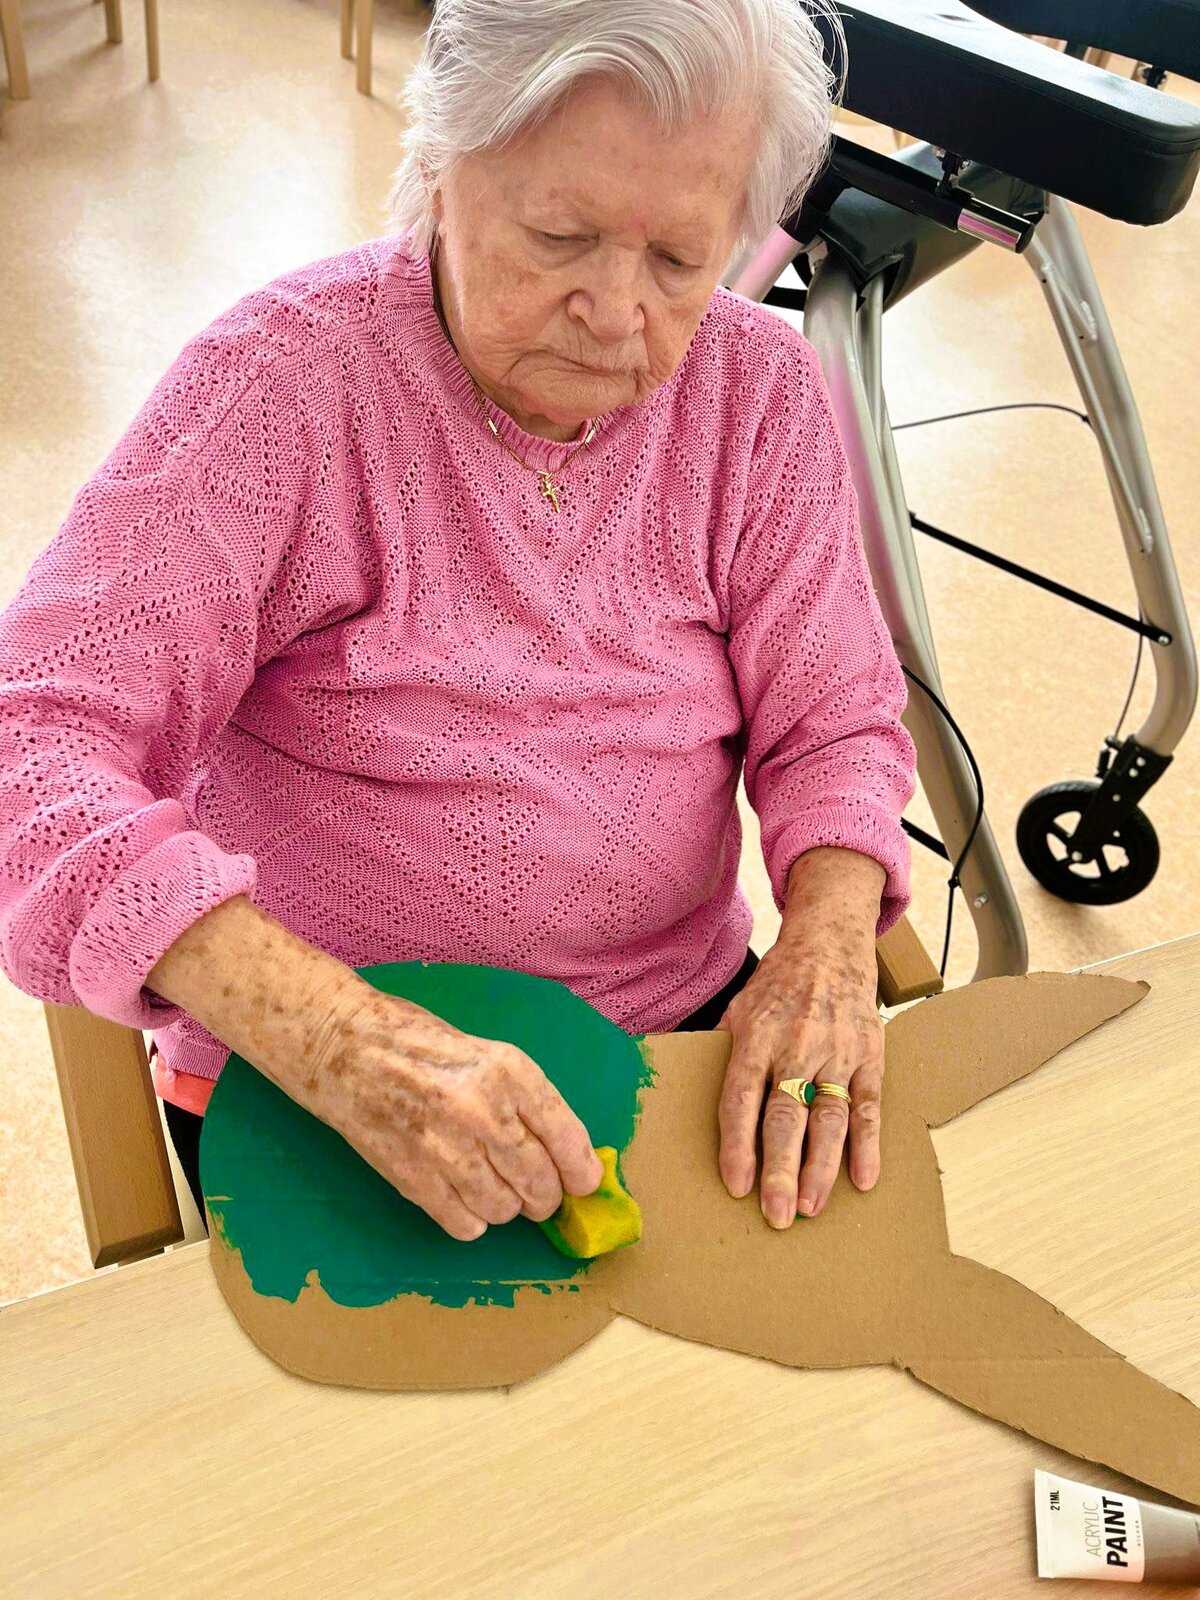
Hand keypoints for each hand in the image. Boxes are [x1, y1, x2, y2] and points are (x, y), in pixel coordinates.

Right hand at [303, 984, 603, 1241]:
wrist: (345, 1047)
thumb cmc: (420, 1045)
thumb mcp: (486, 1054)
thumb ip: (526, 1101)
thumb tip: (567, 1155)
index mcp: (509, 1072)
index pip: (567, 1139)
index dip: (582, 1172)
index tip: (584, 1184)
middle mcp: (483, 1111)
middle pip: (541, 1185)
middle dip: (544, 1196)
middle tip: (534, 1190)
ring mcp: (446, 1148)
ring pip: (505, 1211)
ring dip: (504, 1207)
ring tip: (488, 1182)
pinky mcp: (412, 1178)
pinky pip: (464, 1224)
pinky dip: (470, 1219)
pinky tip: (459, 1194)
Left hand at [716, 849, 886, 1227]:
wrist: (830, 943)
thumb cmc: (776, 985)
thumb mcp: (737, 1008)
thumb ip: (723, 1053)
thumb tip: (682, 1091)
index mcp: (755, 1035)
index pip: (742, 1098)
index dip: (738, 1144)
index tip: (736, 1184)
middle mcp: (796, 1045)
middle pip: (786, 1115)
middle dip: (780, 1169)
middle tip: (776, 1214)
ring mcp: (836, 1052)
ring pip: (828, 1118)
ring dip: (821, 1167)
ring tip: (810, 1206)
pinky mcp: (869, 1055)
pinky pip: (867, 1106)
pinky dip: (868, 1145)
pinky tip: (863, 1179)